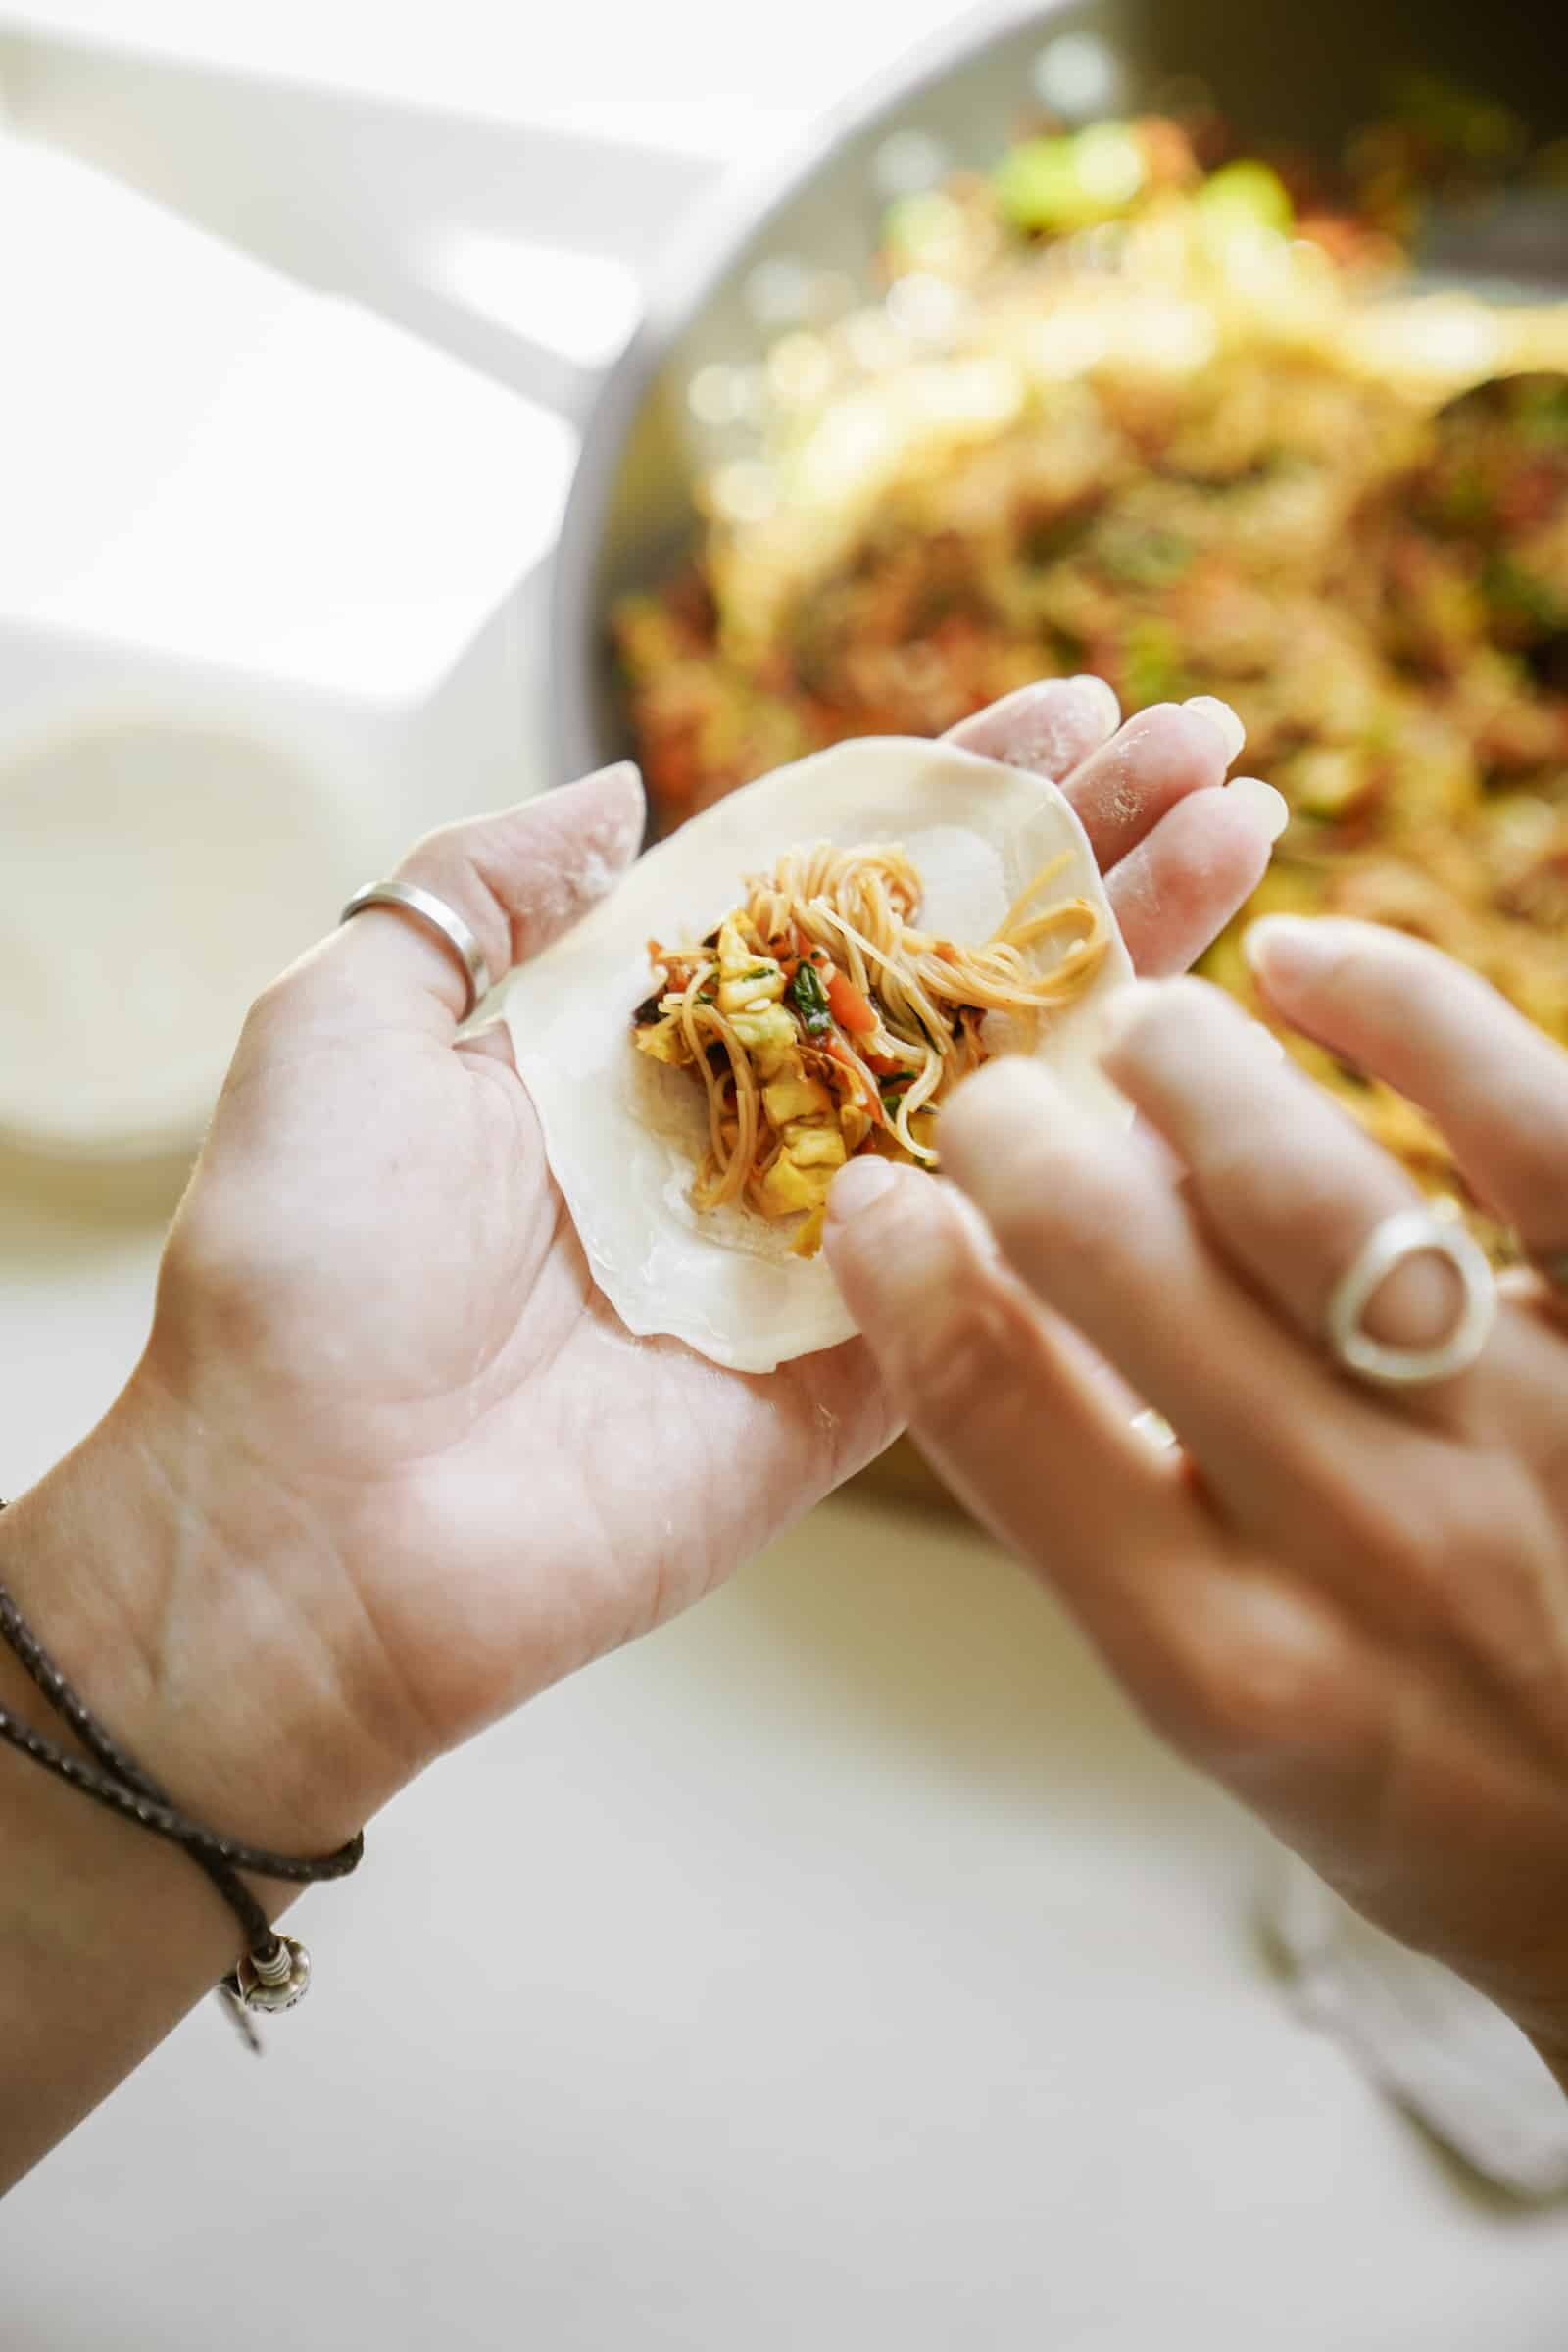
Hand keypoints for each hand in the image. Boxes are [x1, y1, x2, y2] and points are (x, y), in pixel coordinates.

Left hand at [68, 682, 1276, 1851]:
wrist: (294, 1523)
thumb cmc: (296, 1266)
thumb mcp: (347, 1020)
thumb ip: (478, 892)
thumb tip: (617, 785)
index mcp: (640, 1035)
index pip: (832, 882)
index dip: (953, 792)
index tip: (1074, 706)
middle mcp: (746, 1128)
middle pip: (949, 968)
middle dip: (1080, 854)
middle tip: (1212, 750)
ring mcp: (813, 1251)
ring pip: (1002, 1093)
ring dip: (1130, 969)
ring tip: (1247, 838)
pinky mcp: (854, 1376)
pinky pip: (995, 1266)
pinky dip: (1094, 1167)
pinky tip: (1202, 1051)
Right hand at [826, 917, 1567, 2075]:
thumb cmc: (1420, 1779)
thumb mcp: (1233, 1708)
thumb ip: (1107, 1528)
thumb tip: (988, 1299)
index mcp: (1226, 1663)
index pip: (1000, 1410)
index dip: (903, 1266)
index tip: (874, 1194)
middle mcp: (1368, 1546)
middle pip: (1125, 1262)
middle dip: (1017, 1136)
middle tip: (998, 1095)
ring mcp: (1521, 1431)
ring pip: (1303, 1188)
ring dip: (1180, 1063)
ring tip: (1140, 1025)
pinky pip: (1529, 1128)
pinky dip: (1410, 1010)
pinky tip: (1314, 963)